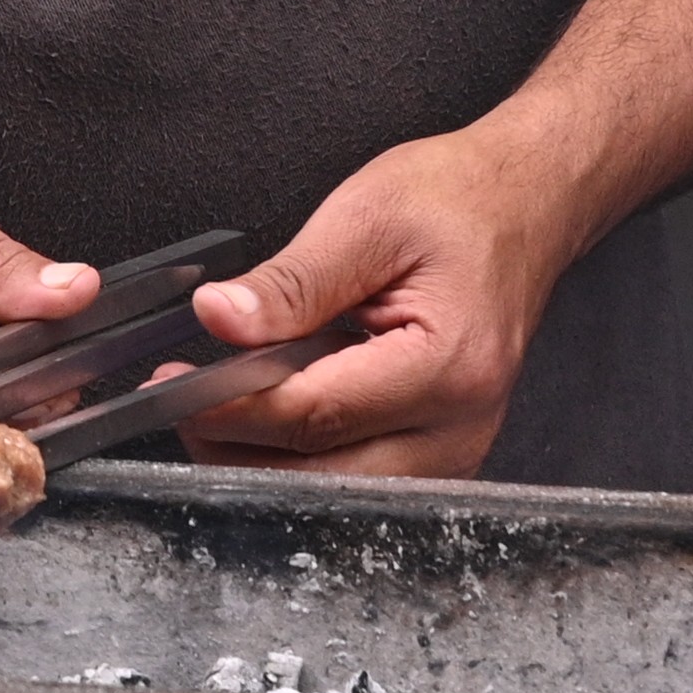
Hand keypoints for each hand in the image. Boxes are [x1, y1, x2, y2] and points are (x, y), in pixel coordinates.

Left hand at [172, 125, 603, 475]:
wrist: (521, 206)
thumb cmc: (457, 203)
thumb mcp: (366, 217)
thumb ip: (292, 280)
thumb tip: (219, 317)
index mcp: (446, 367)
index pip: (315, 415)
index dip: (233, 408)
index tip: (171, 389)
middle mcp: (458, 428)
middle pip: (322, 475)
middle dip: (237, 447)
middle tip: (177, 403)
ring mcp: (454, 450)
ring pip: (335, 490)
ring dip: (264, 459)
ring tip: (211, 407)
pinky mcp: (438, 451)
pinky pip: (356, 477)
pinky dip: (301, 456)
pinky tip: (266, 415)